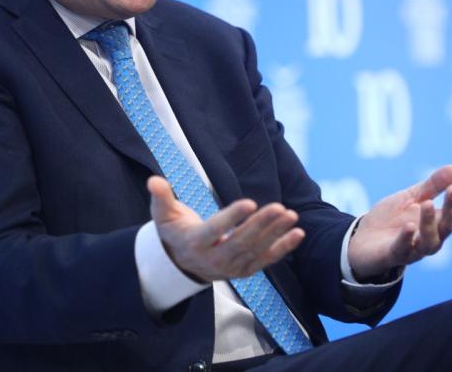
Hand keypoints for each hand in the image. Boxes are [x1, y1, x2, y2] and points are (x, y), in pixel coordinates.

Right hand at [147, 175, 304, 281]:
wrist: (181, 264)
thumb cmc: (174, 232)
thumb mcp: (162, 215)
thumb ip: (160, 198)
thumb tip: (153, 180)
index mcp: (195, 243)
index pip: (215, 230)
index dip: (232, 217)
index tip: (249, 202)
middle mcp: (214, 259)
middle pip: (240, 242)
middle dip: (261, 225)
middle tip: (278, 208)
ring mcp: (231, 267)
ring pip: (256, 250)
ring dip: (276, 234)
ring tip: (291, 215)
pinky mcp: (245, 270)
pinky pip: (266, 259)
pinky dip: (283, 247)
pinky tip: (298, 233)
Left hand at [346, 164, 451, 278]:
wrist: (361, 240)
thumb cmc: (390, 219)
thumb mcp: (410, 198)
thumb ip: (432, 186)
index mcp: (436, 222)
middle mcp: (430, 237)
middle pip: (447, 226)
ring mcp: (413, 249)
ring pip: (429, 241)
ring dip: (430, 223)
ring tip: (428, 204)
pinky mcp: (394, 255)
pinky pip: (403, 249)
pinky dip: (406, 238)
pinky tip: (409, 226)